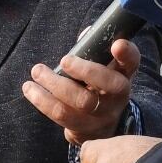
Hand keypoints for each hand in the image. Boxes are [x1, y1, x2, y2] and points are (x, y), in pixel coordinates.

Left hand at [23, 38, 139, 143]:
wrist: (98, 123)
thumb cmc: (95, 84)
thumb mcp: (100, 66)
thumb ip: (93, 49)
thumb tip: (85, 34)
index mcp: (123, 74)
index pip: (131, 61)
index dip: (127, 53)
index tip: (116, 44)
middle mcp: (118, 96)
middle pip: (109, 84)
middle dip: (86, 70)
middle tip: (64, 60)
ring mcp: (102, 114)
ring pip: (82, 101)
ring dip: (56, 84)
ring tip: (37, 71)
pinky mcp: (83, 127)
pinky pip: (62, 114)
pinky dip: (43, 100)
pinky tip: (30, 89)